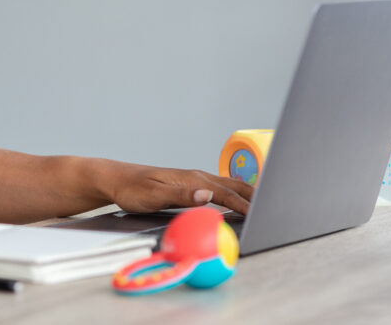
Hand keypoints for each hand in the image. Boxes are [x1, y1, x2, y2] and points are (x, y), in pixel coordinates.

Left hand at [107, 162, 253, 214]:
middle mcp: (195, 177)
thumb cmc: (132, 188)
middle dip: (254, 194)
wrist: (116, 178)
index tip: (261, 212)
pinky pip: (218, 188)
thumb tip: (207, 195)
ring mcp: (193, 180)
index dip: (244, 204)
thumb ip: (181, 196)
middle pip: (232, 185)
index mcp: (191, 179)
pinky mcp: (188, 185)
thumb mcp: (154, 195)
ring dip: (246, 192)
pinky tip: (235, 200)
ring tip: (263, 200)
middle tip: (274, 204)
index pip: (225, 193)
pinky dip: (233, 193)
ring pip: (227, 185)